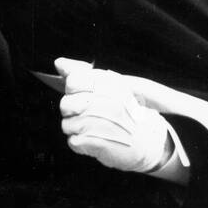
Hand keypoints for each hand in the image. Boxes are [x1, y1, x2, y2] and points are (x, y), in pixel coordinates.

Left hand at [56, 57, 171, 173]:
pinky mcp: (95, 142)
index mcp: (108, 84)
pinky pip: (72, 141)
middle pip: (65, 104)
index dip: (74, 92)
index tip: (87, 97)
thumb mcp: (110, 87)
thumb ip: (82, 73)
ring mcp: (99, 123)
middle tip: (91, 116)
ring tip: (95, 130)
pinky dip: (81, 144)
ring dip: (77, 130)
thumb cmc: (126, 113)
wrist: (148, 142)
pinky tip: (96, 141)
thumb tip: (59, 63)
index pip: (73, 81)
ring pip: (66, 124)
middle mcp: (104, 101)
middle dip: (73, 113)